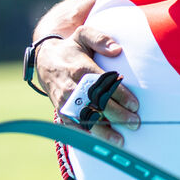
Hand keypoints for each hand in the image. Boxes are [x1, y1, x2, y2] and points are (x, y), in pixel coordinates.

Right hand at [35, 26, 139, 145]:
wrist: (45, 60)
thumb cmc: (72, 48)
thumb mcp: (83, 35)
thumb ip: (100, 39)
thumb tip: (117, 49)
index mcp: (80, 68)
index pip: (103, 83)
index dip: (120, 95)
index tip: (135, 105)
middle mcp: (71, 86)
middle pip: (95, 103)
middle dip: (116, 114)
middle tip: (134, 123)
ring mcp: (64, 100)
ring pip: (83, 118)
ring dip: (101, 130)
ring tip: (119, 140)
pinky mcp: (60, 110)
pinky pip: (72, 125)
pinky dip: (85, 135)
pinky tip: (99, 144)